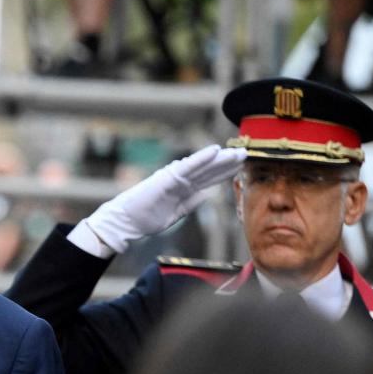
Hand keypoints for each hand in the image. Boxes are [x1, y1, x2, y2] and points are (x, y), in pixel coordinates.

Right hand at [75, 145, 246, 257]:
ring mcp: (174, 177)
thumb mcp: (175, 214)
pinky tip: (214, 151)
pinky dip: (201, 158)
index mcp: (183, 189)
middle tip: (246, 153)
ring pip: (203, 166)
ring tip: (237, 152)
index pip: (208, 179)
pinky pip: (188, 166)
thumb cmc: (145, 219)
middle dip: (228, 163)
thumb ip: (190, 204)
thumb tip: (205, 195)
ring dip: (220, 158)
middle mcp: (180, 180)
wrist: (126, 222)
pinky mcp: (168, 177)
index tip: (240, 166)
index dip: (224, 172)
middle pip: (209, 170)